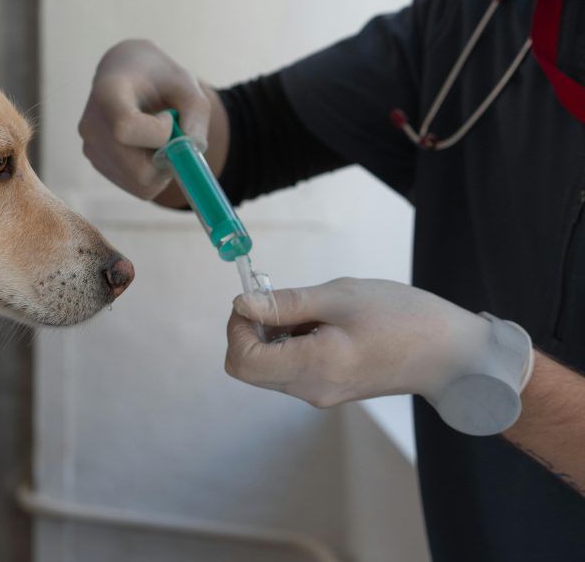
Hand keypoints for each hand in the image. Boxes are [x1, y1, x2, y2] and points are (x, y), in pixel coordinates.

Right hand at [79, 39, 212, 200]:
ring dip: (163, 168)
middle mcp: (91, 125)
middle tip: (173, 134)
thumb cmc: (158, 78)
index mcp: (107, 93)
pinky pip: (137, 187)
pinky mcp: (98, 165)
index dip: (159, 132)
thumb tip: (192, 149)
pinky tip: (149, 148)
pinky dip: (155, 174)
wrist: (128, 76)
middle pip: (136, 169)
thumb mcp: (186, 84)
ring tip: (159, 138)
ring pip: (140, 183)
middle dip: (167, 159)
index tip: (169, 116)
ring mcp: (91, 148)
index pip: (125, 128)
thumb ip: (196, 113)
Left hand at [224, 278, 533, 434]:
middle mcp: (312, 390)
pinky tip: (324, 324)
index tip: (257, 300)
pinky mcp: (331, 389)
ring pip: (269, 367)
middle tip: (284, 301)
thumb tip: (241, 305)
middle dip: (253, 330)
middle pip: (250, 366)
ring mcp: (321, 394)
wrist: (453, 352)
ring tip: (314, 311)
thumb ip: (286, 304)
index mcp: (312, 368)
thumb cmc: (402, 317)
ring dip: (275, 335)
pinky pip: (292, 368)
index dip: (237, 327)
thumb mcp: (340, 297)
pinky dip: (293, 343)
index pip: (241, 361)